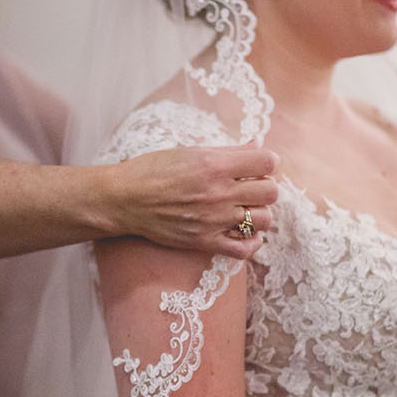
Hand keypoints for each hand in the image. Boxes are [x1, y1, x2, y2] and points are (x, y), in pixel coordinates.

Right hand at [115, 144, 278, 258]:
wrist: (125, 199)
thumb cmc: (153, 170)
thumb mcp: (190, 151)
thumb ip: (228, 151)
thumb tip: (257, 146)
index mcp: (215, 164)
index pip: (268, 162)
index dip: (267, 162)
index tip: (256, 165)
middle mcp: (218, 193)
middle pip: (270, 192)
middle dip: (264, 186)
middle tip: (249, 186)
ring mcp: (213, 220)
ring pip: (263, 219)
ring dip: (258, 212)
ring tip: (244, 208)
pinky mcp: (205, 241)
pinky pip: (245, 249)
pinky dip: (252, 242)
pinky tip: (245, 232)